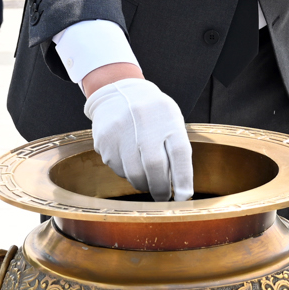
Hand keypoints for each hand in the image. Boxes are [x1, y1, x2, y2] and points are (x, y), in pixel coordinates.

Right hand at [83, 77, 192, 200]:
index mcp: (168, 119)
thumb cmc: (152, 113)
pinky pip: (118, 169)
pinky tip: (129, 160)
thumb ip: (175, 148)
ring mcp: (122, 132)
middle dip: (160, 189)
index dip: (183, 180)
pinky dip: (127, 173)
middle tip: (163, 197)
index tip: (183, 198)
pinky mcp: (105, 141)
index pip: (180, 154)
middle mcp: (145, 124)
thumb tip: (178, 186)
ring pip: (134, 173)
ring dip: (143, 184)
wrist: (118, 91)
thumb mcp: (171, 120)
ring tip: (146, 179)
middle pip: (155, 167)